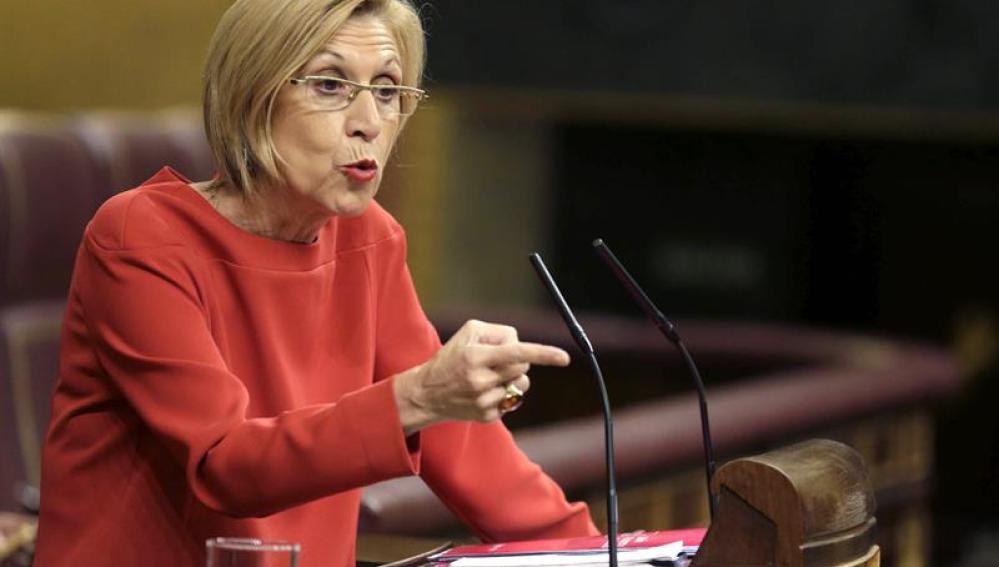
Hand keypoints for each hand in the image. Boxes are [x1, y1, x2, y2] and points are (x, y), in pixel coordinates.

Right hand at [393, 319, 569, 433]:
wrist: (426, 394)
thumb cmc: (450, 358)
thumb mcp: (468, 333)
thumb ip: (498, 332)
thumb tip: (520, 344)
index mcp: (476, 357)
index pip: (517, 353)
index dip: (544, 354)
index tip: (565, 358)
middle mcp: (480, 380)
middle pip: (523, 367)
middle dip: (519, 360)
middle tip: (499, 359)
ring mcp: (484, 401)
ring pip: (521, 385)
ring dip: (514, 377)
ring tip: (491, 376)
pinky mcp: (487, 417)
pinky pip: (512, 400)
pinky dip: (504, 393)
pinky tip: (484, 392)